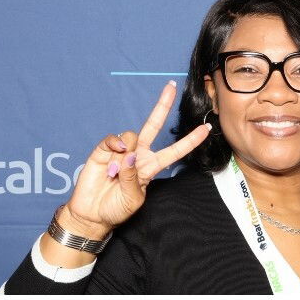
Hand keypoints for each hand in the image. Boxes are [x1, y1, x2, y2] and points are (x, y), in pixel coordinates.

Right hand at [55, 81, 210, 242]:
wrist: (92, 213)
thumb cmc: (116, 208)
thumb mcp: (132, 199)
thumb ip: (133, 177)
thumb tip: (130, 154)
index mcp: (151, 167)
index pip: (175, 151)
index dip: (190, 140)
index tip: (207, 129)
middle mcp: (139, 154)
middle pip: (154, 125)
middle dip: (163, 105)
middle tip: (171, 86)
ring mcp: (122, 150)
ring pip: (132, 135)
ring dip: (126, 155)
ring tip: (114, 174)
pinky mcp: (104, 150)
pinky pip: (113, 139)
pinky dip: (114, 146)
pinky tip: (110, 162)